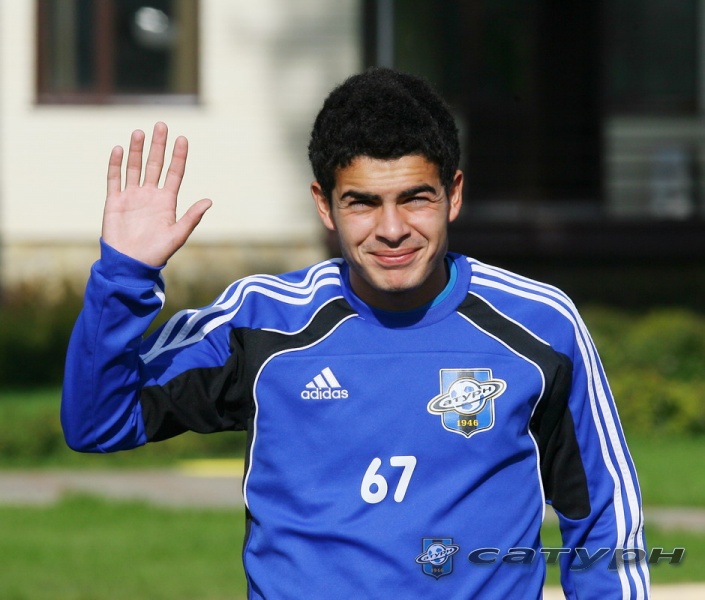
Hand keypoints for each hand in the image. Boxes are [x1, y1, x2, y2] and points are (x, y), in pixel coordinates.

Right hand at [102, 122, 211, 266]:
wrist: (130, 264)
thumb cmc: (156, 253)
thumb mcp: (178, 235)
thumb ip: (192, 217)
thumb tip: (210, 201)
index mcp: (167, 202)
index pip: (174, 173)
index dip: (178, 156)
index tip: (182, 139)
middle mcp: (150, 195)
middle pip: (155, 165)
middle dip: (158, 145)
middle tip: (161, 125)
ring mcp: (132, 196)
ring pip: (134, 167)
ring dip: (137, 150)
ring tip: (140, 132)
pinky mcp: (114, 201)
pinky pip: (114, 178)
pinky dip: (115, 164)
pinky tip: (118, 149)